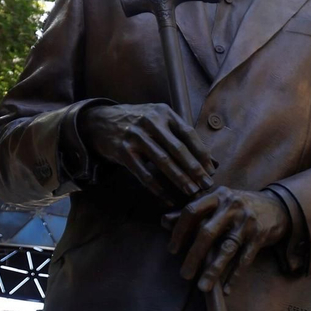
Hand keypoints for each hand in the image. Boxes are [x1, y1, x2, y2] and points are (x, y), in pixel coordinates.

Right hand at [79, 103, 215, 202]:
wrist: (99, 121)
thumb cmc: (137, 123)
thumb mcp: (158, 120)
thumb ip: (181, 136)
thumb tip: (211, 161)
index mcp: (163, 113)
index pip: (188, 134)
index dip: (201, 153)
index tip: (211, 171)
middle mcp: (150, 122)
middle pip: (178, 149)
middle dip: (194, 169)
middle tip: (206, 185)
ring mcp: (135, 136)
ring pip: (162, 162)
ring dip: (179, 179)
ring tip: (191, 192)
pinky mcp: (122, 151)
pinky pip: (143, 173)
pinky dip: (157, 188)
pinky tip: (167, 198)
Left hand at [164, 187, 290, 291]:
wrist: (278, 206)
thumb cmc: (240, 206)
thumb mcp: (218, 203)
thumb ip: (193, 212)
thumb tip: (164, 221)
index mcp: (218, 196)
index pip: (192, 211)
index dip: (179, 231)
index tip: (172, 250)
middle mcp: (232, 206)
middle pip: (207, 233)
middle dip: (194, 256)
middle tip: (184, 275)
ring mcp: (247, 222)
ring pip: (226, 249)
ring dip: (213, 270)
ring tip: (202, 287)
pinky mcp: (260, 236)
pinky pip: (244, 259)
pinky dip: (234, 276)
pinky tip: (226, 289)